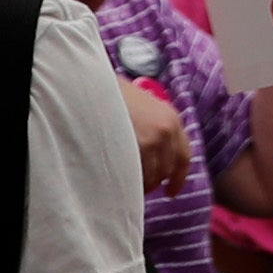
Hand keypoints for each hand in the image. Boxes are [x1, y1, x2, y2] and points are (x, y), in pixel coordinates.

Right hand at [119, 79, 192, 195]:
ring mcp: (151, 139)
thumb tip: (150, 157)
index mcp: (171, 118)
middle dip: (152, 181)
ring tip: (120, 179)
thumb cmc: (108, 94)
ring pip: (150, 177)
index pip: (184, 156)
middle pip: (166, 170)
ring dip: (137, 183)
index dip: (178, 178)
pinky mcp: (134, 147)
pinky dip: (126, 181)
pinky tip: (113, 178)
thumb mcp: (140, 106)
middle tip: (135, 185)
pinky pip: (134, 176)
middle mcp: (166, 129)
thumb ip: (151, 128)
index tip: (171, 191)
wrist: (88, 82)